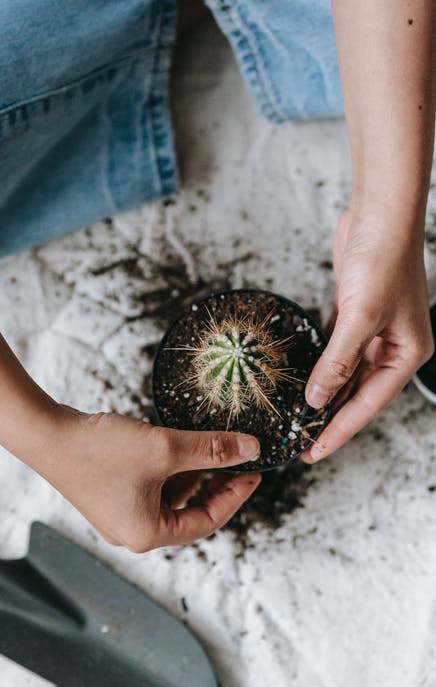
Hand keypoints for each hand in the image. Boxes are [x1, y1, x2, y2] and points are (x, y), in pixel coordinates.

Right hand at [33, 409, 260, 551]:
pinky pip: (153, 488)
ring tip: (209, 448)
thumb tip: (251, 449)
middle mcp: (133, 532)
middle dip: (216, 485)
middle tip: (237, 462)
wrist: (46, 435)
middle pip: (191, 512)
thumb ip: (212, 449)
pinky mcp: (112, 496)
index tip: (255, 473)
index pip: (207, 521)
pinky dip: (170, 471)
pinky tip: (177, 446)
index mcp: (148, 534)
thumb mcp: (165, 448)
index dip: (236, 496)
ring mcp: (121, 516)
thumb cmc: (99, 450)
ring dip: (193, 475)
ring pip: (172, 498)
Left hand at [302, 207, 433, 462]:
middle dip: (331, 418)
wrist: (380, 214)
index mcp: (407, 354)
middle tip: (302, 442)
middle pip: (358, 393)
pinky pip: (337, 351)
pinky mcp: (355, 316)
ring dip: (324, 393)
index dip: (339, 431)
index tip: (314, 452)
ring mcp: (375, 331)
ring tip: (300, 418)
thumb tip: (318, 398)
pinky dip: (321, 366)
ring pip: (347, 374)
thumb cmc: (383, 259)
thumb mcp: (360, 317)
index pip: (368, 404)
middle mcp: (394, 347)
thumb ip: (338, 361)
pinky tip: (304, 379)